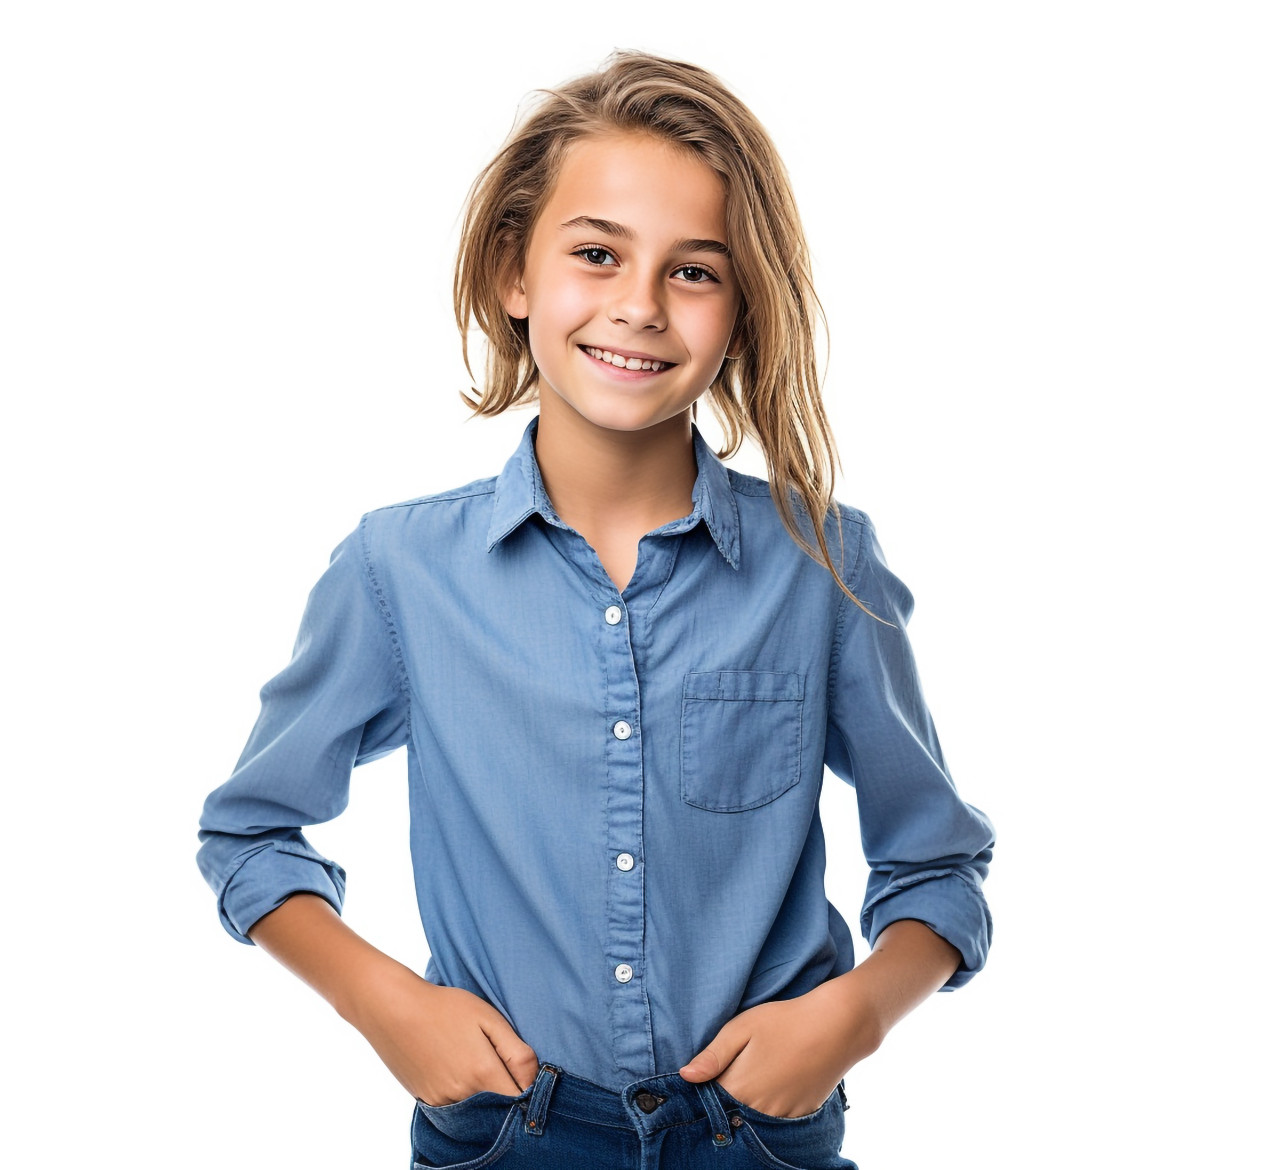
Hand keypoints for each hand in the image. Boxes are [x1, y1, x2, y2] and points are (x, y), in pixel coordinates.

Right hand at [347, 961, 539, 1105]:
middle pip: (499, 1110)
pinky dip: (465, 1097)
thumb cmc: (445, 1007)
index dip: (529, 1089)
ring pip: (477, 1112)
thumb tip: (534, 1080)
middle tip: (504, 1067)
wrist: (394, 1009)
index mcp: (483, 1074)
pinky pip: (456, 1110)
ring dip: (485, 1096)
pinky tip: (458, 1069)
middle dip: (508, 1095)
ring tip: (476, 1062)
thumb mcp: (488, 1018)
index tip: (524, 1072)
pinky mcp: (427, 1103)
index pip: (520, 1100)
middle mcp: (463, 1097)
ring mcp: (443, 1103)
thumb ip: (517, 1052)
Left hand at [678, 977, 882, 1117]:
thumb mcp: (742, 1028)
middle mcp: (759, 1110)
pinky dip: (771, 1106)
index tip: (710, 1072)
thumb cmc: (785, 1021)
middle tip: (739, 1067)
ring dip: (749, 1102)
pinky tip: (777, 1081)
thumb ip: (713, 1055)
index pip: (709, 1099)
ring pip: (754, 1117)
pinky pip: (777, 1119)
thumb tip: (686, 1076)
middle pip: (731, 1111)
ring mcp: (783, 1116)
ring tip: (760, 1071)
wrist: (837, 1025)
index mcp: (740, 1087)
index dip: (707, 1085)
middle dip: (727, 1096)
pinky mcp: (802, 1115)